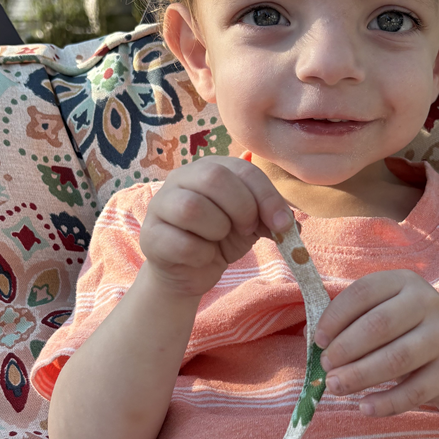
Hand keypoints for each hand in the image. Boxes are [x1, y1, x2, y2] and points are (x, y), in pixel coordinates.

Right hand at [140, 157, 292, 297]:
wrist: (189, 270)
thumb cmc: (220, 238)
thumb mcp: (251, 224)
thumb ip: (269, 217)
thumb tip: (287, 223)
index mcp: (210, 167)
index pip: (243, 169)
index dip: (266, 196)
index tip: (281, 224)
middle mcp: (181, 179)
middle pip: (213, 178)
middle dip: (241, 208)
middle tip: (246, 229)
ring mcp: (161, 205)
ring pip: (192, 208)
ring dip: (218, 230)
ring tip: (219, 239)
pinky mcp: (151, 236)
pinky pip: (181, 243)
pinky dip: (202, 254)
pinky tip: (202, 256)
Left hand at [313, 270, 438, 415]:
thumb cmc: (398, 333)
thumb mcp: (374, 317)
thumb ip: (343, 323)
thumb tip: (308, 337)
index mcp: (403, 281)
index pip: (363, 292)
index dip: (335, 316)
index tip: (318, 340)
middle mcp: (427, 302)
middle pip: (380, 325)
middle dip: (346, 348)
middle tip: (326, 367)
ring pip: (397, 358)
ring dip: (360, 375)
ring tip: (335, 387)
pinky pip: (414, 392)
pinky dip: (386, 402)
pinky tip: (363, 407)